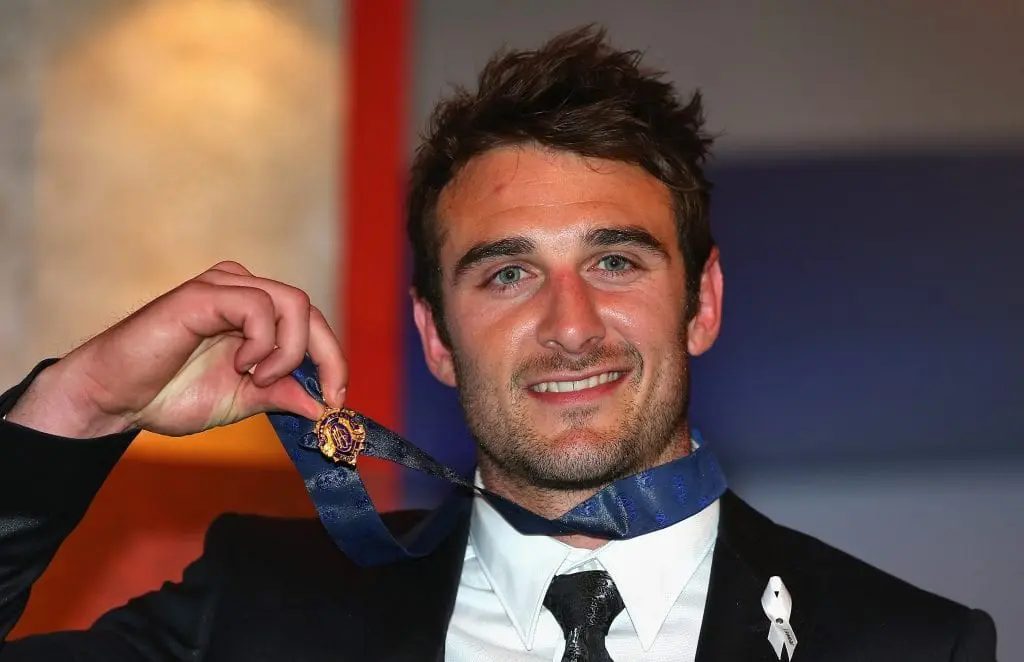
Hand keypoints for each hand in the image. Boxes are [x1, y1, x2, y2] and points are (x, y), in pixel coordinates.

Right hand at [6, 261, 345, 437]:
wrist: (115, 398)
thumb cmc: (169, 394)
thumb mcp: (243, 400)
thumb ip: (283, 395)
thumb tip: (325, 405)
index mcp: (255, 314)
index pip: (312, 323)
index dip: (333, 360)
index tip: (337, 400)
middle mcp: (243, 291)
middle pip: (310, 309)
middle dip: (328, 356)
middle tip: (325, 396)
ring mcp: (224, 288)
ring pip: (293, 303)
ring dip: (287, 352)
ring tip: (257, 379)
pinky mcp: (204, 295)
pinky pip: (257, 306)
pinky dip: (262, 342)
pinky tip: (240, 365)